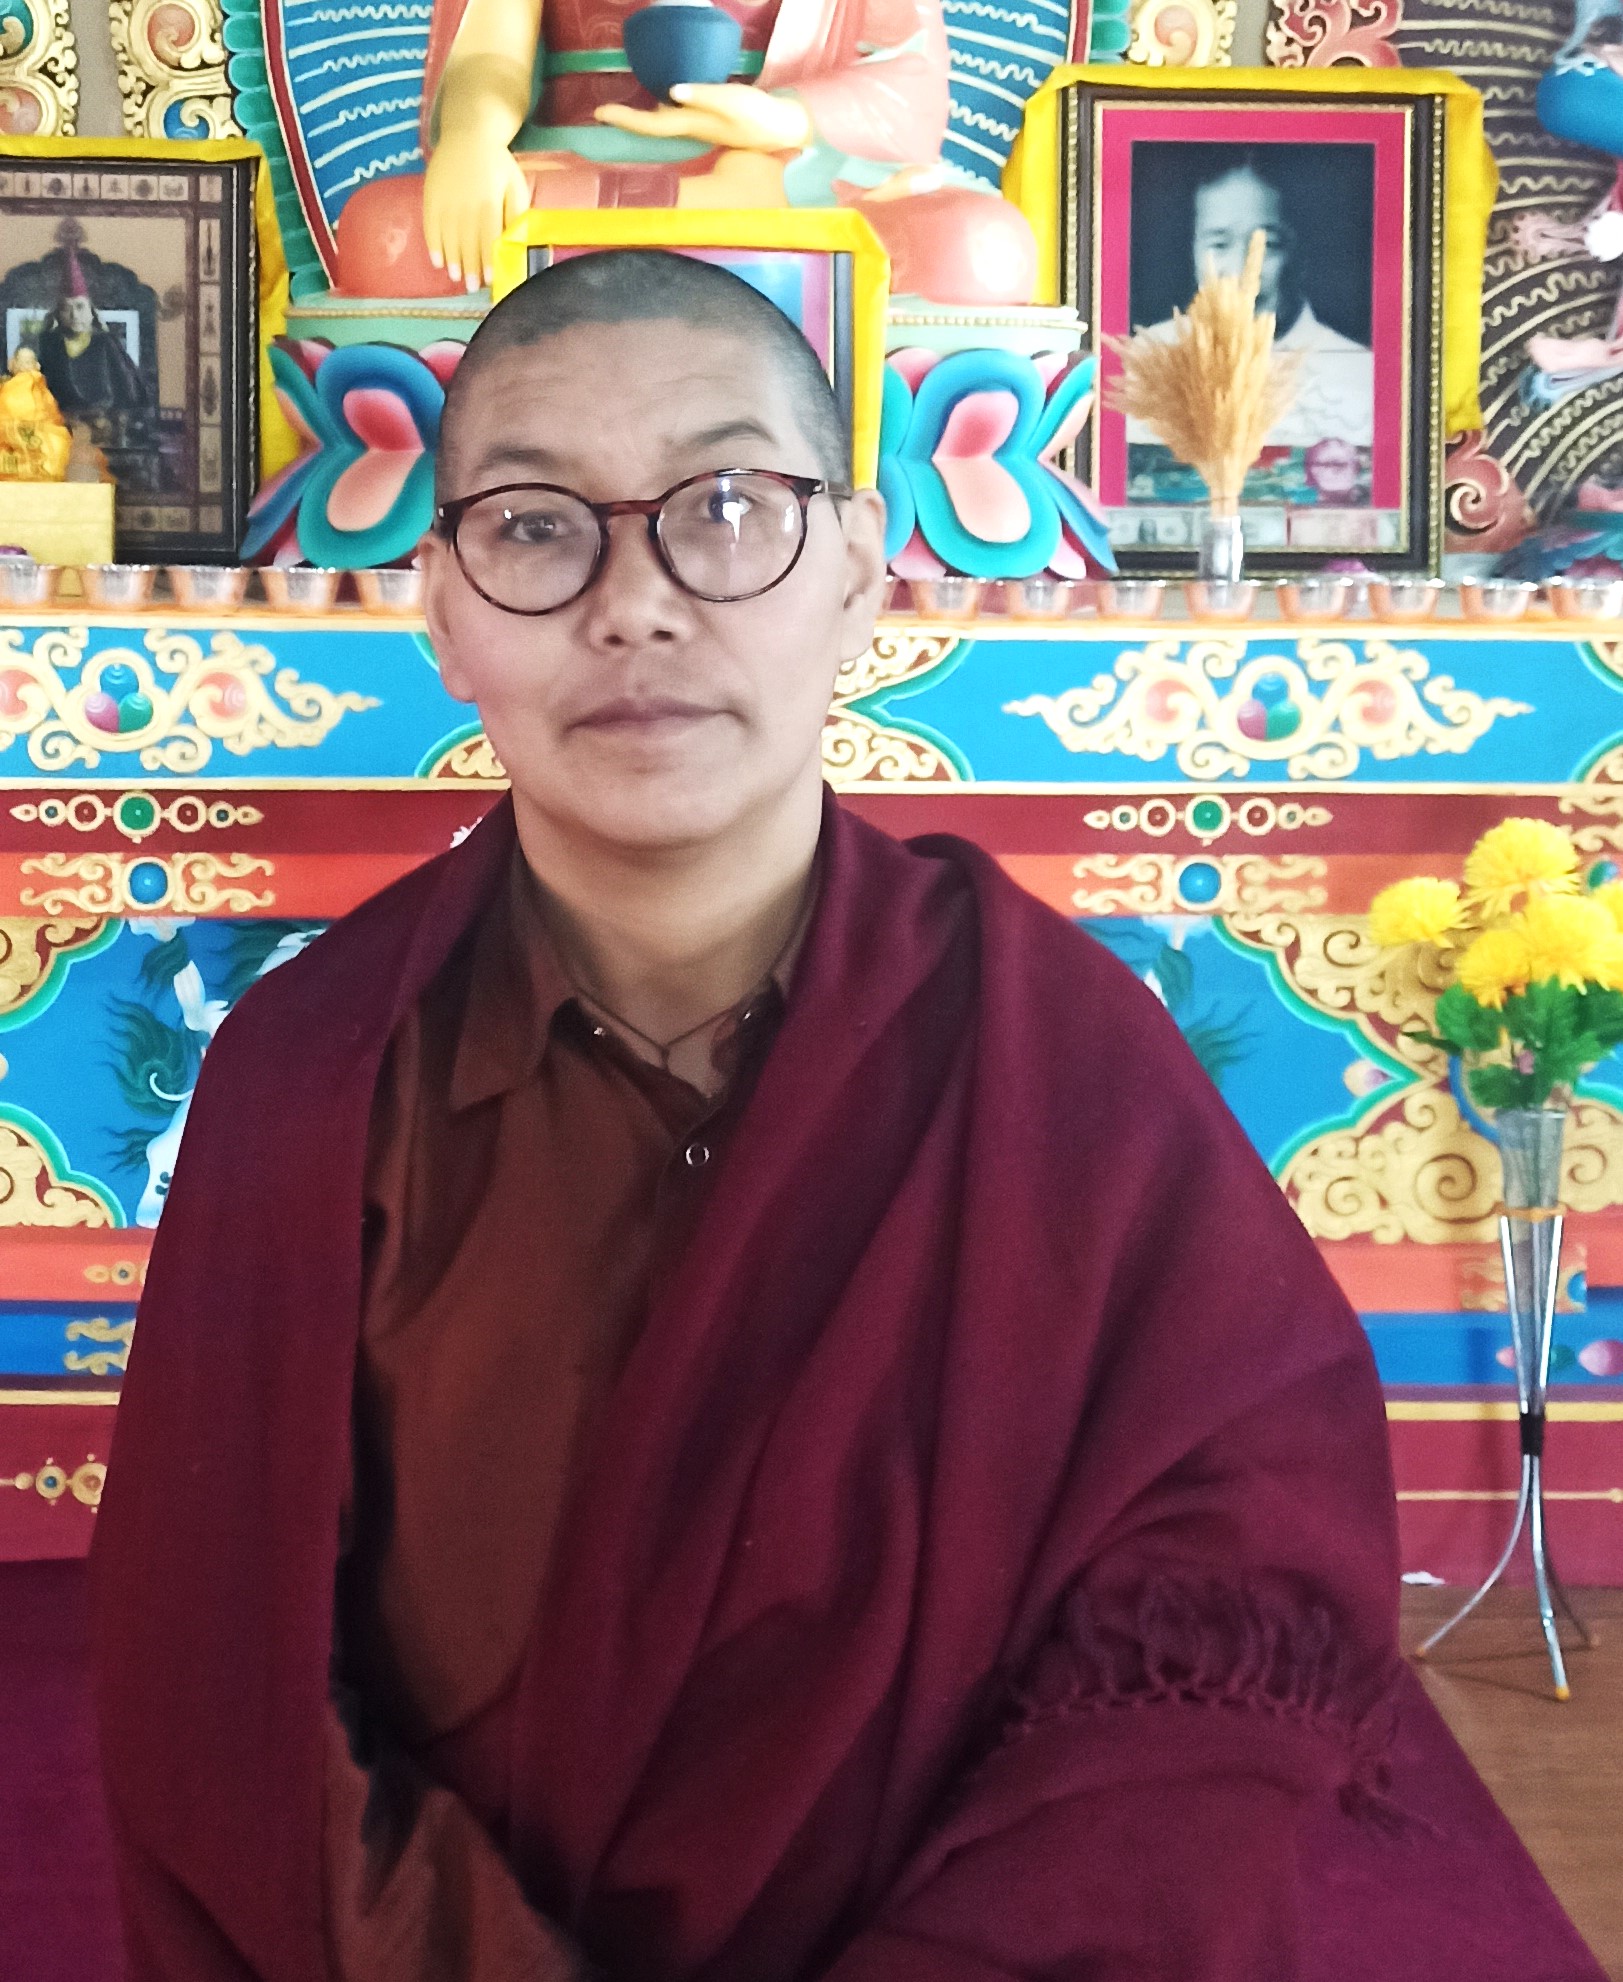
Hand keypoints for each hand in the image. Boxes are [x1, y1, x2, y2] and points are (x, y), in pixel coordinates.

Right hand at [423, 133, 532, 290]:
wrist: (469, 134)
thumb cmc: (497, 164)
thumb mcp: (515, 185)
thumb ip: (516, 213)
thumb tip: (513, 242)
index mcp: (488, 201)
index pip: (488, 238)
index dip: (488, 261)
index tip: (490, 280)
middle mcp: (465, 202)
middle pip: (467, 241)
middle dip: (470, 267)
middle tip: (472, 287)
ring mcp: (445, 199)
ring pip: (448, 236)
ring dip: (452, 260)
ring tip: (456, 278)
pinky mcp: (430, 195)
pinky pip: (430, 225)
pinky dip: (433, 245)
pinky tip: (438, 261)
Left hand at [595, 84, 810, 152]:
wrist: (781, 129)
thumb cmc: (758, 115)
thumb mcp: (732, 101)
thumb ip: (703, 96)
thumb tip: (672, 92)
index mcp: (691, 123)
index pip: (650, 123)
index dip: (625, 119)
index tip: (599, 114)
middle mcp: (689, 127)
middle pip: (650, 125)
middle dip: (626, 119)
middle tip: (601, 111)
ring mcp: (697, 125)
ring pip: (661, 122)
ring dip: (640, 118)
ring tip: (619, 111)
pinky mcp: (706, 120)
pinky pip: (674, 115)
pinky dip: (660, 109)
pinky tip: (658, 100)